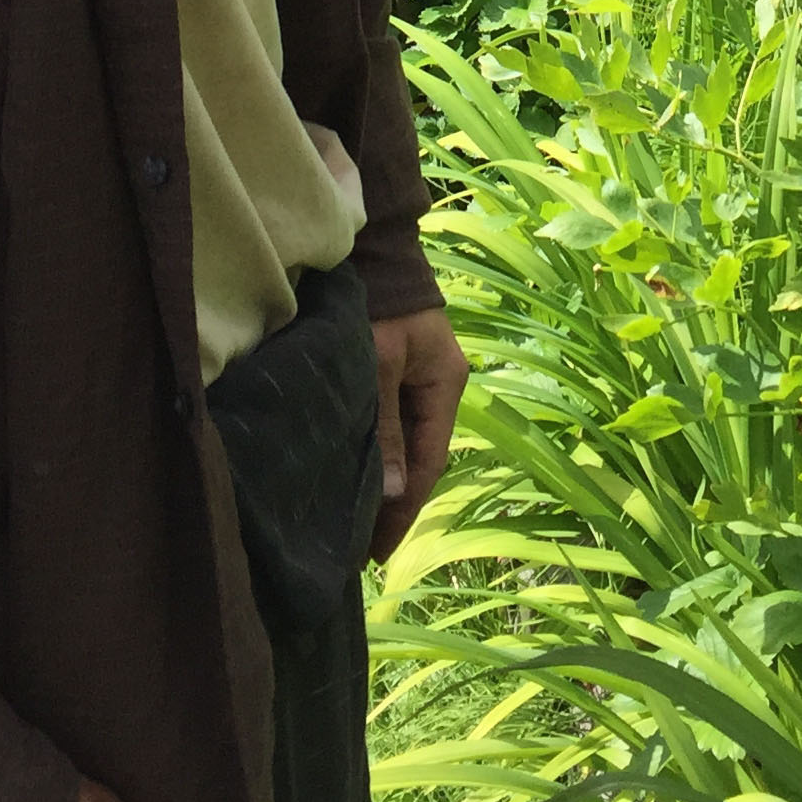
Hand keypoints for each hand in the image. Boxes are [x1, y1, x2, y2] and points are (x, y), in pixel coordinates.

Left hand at [369, 305, 468, 561]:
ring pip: (402, 442)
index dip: (405, 509)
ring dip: (382, 479)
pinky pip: (389, 423)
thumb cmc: (379, 305)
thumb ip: (383, 430)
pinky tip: (355, 474)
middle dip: (392, 502)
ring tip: (353, 521)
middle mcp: (439, 385)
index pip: (429, 462)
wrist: (371, 248)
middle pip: (418, 456)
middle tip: (359, 549)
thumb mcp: (378, 367)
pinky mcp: (396, 369)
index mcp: (447, 385)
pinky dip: (375, 452)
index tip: (377, 552)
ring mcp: (419, 377)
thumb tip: (390, 494)